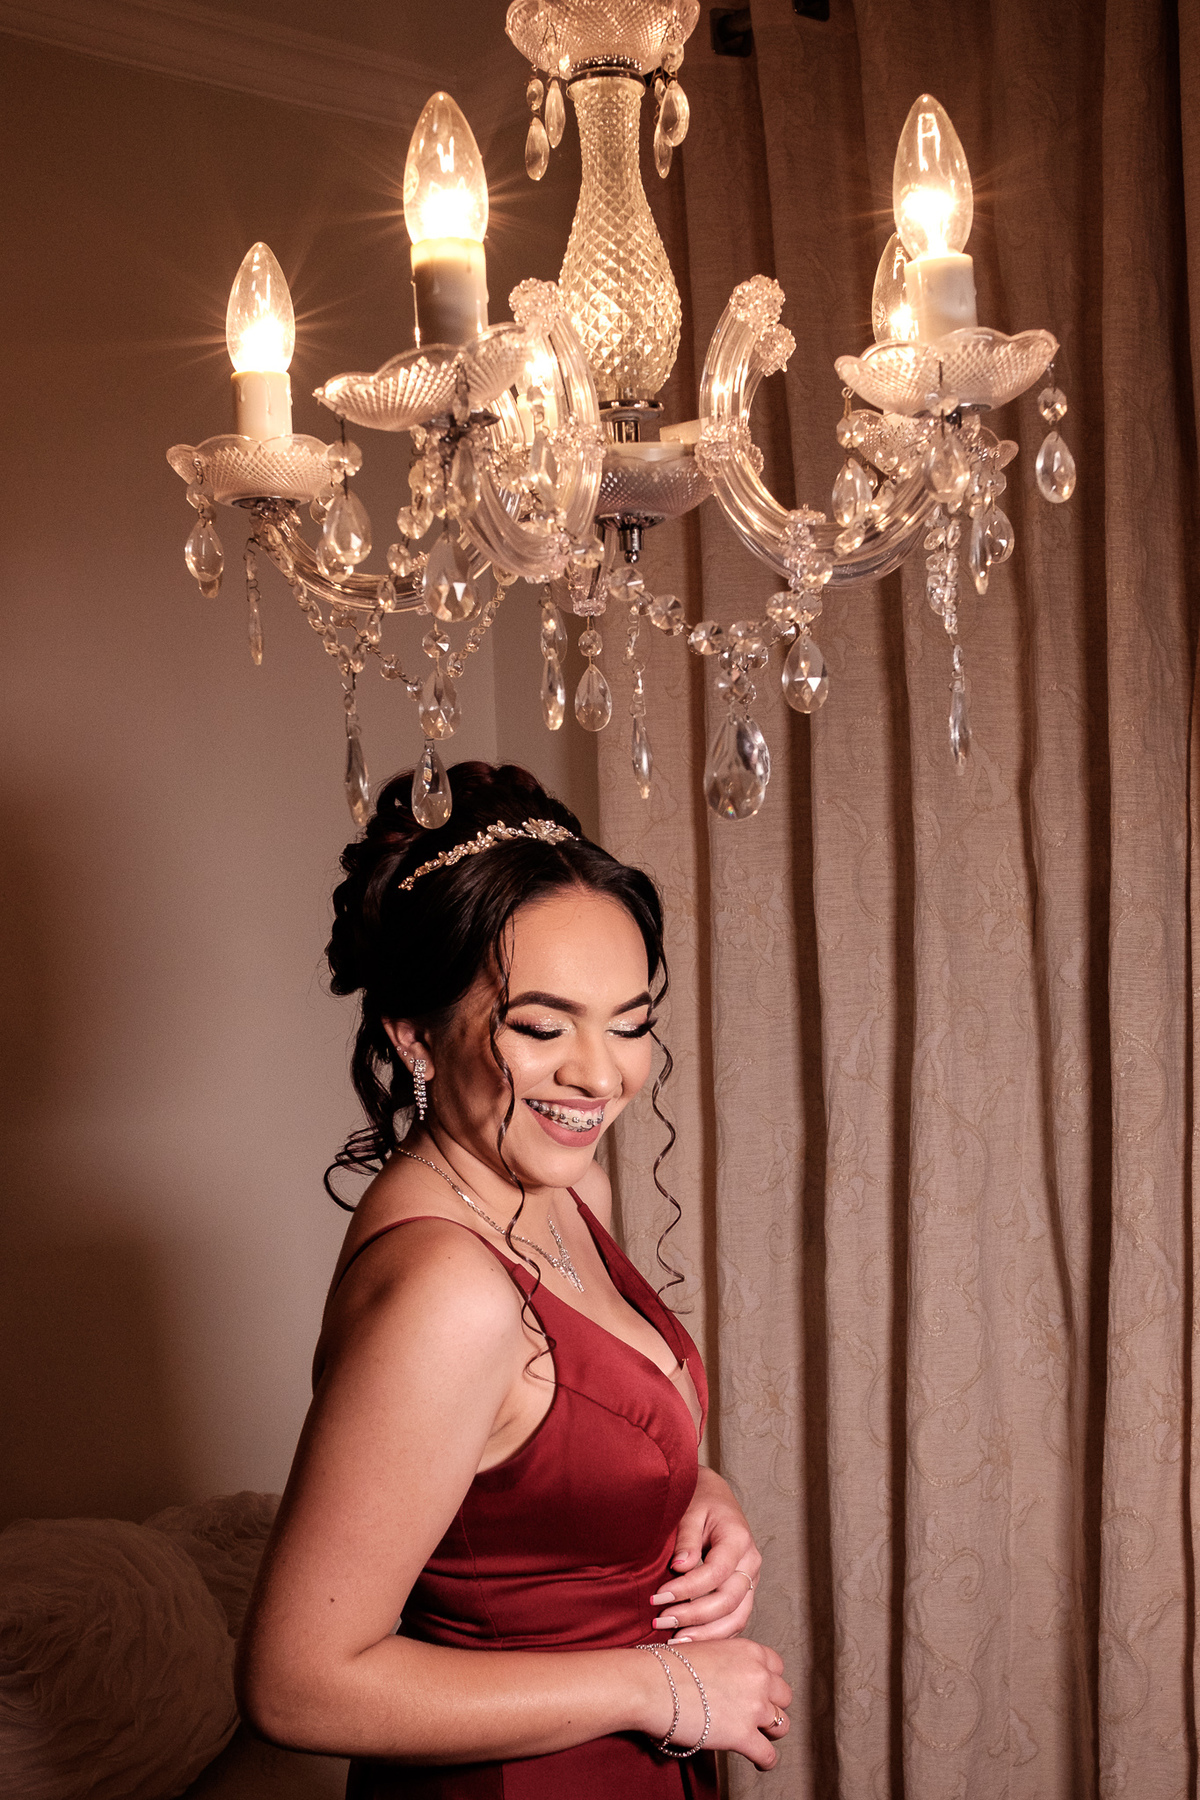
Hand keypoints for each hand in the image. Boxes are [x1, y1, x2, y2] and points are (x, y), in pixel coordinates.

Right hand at [638, 1637, 789, 1770]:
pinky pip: (769, 1755)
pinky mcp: (743, 1735)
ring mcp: (753, 1706)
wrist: (650, 1684)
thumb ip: (727, 1661)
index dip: (769, 1681)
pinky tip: (759, 1761)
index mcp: (748, 1651)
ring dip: (771, 1732)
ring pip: (782, 1725)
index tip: (761, 1690)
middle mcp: (757, 1676)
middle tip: (757, 1714)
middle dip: (772, 1706)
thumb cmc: (668, 1666)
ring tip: (759, 1737)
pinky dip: (765, 1761)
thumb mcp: (706, 1649)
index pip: (777, 1667)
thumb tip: (727, 1676)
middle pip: (784, 1696)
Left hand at [650, 1466, 761, 1641]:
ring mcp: (751, 1580)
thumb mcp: (691, 1511)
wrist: (716, 1499)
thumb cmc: (701, 1502)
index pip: (716, 1572)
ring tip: (674, 1640)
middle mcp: (751, 1563)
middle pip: (728, 1601)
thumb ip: (687, 1538)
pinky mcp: (745, 1592)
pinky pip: (736, 1621)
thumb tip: (680, 1567)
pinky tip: (691, 1640)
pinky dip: (715, 1635)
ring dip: (706, 1634)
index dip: (687, 1589)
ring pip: (737, 1618)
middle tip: (661, 1621)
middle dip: (693, 1616)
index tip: (658, 1597)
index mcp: (739, 1539)